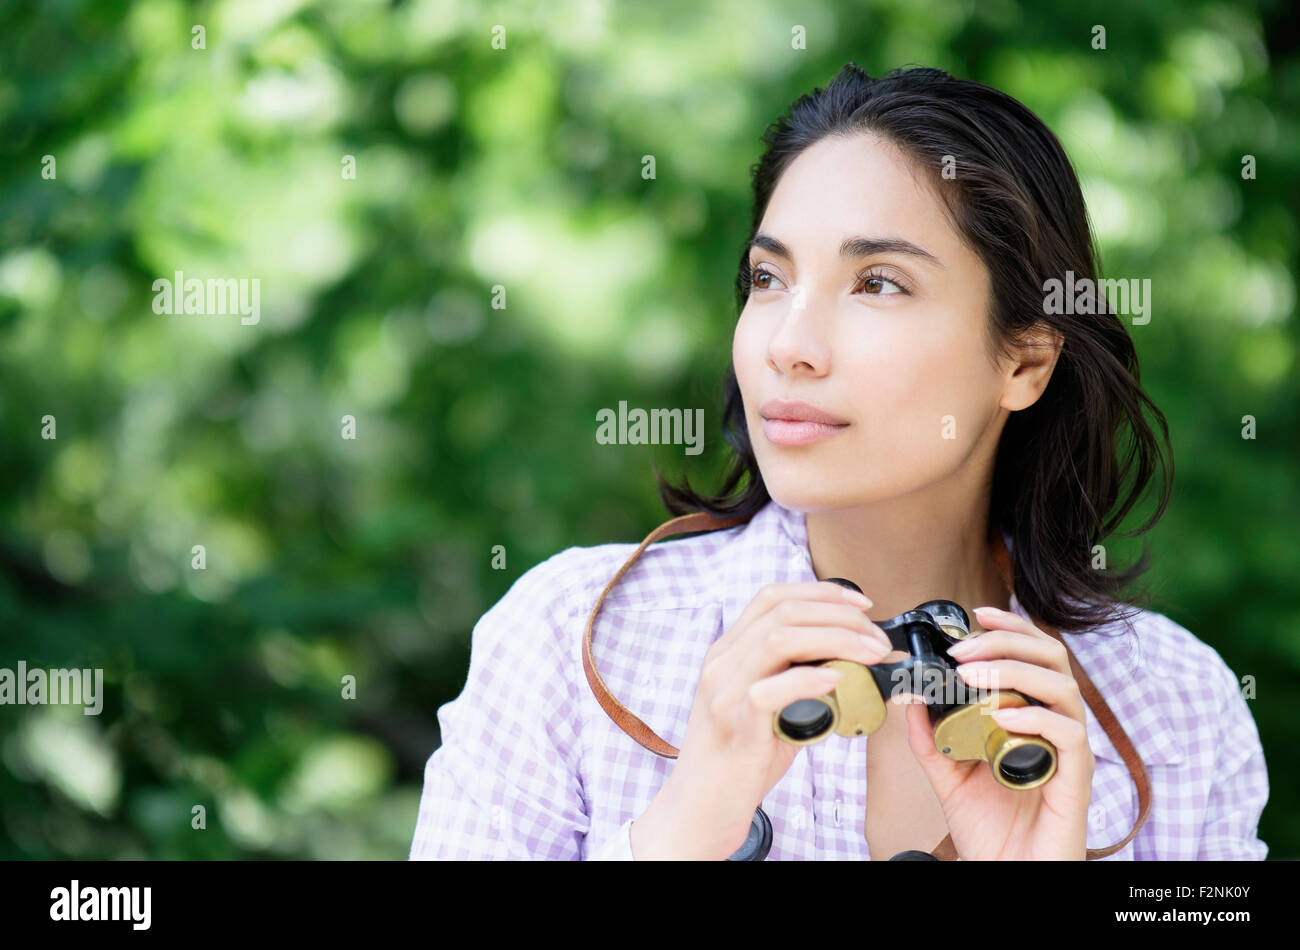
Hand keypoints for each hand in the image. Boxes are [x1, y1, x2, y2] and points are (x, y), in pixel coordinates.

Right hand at [631, 580, 892, 858]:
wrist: (700, 808)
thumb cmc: (740, 759)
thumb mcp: (766, 706)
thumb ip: (795, 678)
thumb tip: (853, 662)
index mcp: (728, 651)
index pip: (772, 597)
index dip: (821, 592)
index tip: (861, 604)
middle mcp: (722, 663)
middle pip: (783, 612)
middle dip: (840, 616)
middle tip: (877, 638)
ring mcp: (724, 691)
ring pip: (779, 639)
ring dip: (836, 639)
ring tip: (871, 655)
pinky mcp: (734, 724)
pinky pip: (769, 689)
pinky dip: (807, 679)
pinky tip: (835, 680)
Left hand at [898, 605, 1093, 859]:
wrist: (1005, 874)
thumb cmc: (989, 829)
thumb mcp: (948, 775)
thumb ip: (930, 736)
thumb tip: (910, 696)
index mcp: (1031, 716)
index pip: (1033, 655)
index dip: (1010, 628)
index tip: (976, 614)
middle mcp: (1055, 726)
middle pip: (1053, 659)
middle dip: (1008, 643)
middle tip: (964, 651)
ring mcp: (1068, 752)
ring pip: (1063, 689)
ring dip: (1015, 673)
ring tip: (973, 677)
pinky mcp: (1075, 781)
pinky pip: (1069, 737)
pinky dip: (1036, 719)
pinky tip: (1004, 717)